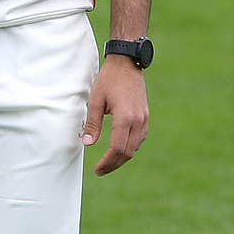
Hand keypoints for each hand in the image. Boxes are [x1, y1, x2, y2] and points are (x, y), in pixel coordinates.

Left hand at [82, 59, 148, 175]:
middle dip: (114, 164)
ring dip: (122, 157)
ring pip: (135, 147)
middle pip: (128, 152)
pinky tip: (119, 148)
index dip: (107, 162)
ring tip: (108, 162)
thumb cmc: (109, 79)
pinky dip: (130, 147)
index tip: (97, 169)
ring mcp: (144, 119)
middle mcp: (138, 121)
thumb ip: (92, 123)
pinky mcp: (145, 116)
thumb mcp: (96, 100)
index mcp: (125, 118)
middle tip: (100, 170)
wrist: (128, 63)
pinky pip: (139, 138)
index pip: (117, 149)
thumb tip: (87, 143)